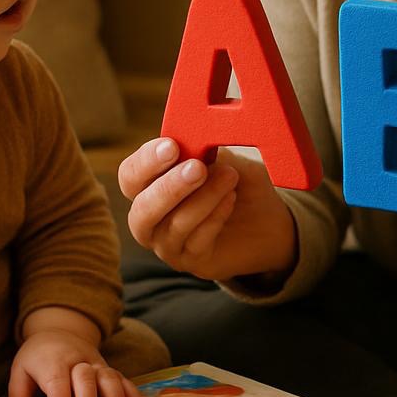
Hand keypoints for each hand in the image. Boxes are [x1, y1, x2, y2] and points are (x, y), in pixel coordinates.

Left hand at [8, 327, 141, 396]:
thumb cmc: (37, 359)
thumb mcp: (21, 370)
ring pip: (106, 375)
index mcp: (51, 361)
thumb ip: (18, 393)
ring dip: (114, 394)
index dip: (59, 394)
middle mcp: (76, 360)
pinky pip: (121, 377)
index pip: (56, 377)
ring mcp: (94, 364)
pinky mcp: (107, 369)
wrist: (58, 333)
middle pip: (84, 376)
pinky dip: (130, 390)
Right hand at [118, 138, 297, 281]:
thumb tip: (192, 134)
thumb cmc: (233, 178)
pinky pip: (196, 243)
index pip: (130, 176)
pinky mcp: (193, 262)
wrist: (266, 214)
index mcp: (147, 185)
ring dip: (202, 199)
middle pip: (142, 209)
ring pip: (173, 227)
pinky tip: (230, 199)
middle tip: (198, 168)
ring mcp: (169, 244)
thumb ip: (201, 146)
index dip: (146, 162)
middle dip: (169, 187)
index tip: (171, 146)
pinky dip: (214, 218)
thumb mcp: (219, 155)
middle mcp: (150, 218)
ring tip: (229, 177)